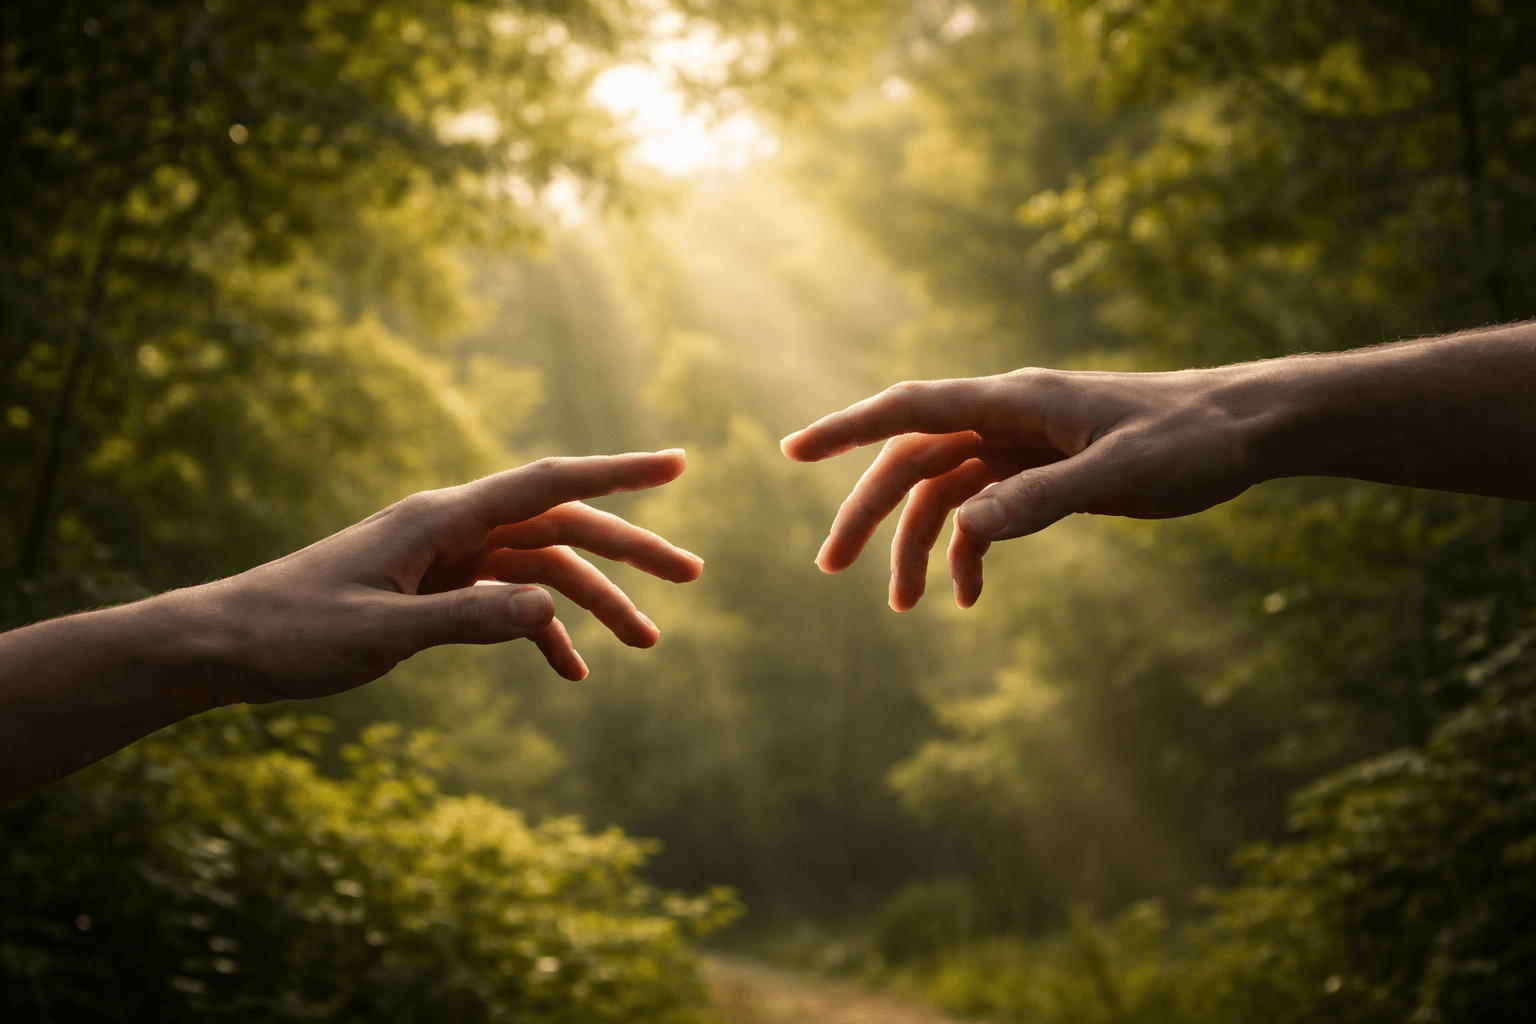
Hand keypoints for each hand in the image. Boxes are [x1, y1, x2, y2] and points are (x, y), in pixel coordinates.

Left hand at [205, 450, 702, 701]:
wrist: (229, 644)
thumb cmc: (294, 632)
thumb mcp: (382, 632)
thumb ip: (468, 620)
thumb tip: (548, 609)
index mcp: (443, 518)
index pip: (548, 482)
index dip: (619, 471)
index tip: (677, 464)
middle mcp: (455, 528)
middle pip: (563, 525)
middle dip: (630, 549)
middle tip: (692, 574)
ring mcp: (449, 558)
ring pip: (544, 566)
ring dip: (596, 601)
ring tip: (648, 642)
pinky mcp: (437, 590)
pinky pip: (509, 602)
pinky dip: (543, 632)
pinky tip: (570, 673)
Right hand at [781, 369, 1253, 609]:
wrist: (1245, 429)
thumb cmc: (1190, 439)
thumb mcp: (1120, 472)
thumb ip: (1041, 499)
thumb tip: (965, 528)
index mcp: (1015, 400)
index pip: (912, 408)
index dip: (848, 428)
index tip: (793, 450)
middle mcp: (1006, 418)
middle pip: (912, 459)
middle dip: (869, 512)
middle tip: (829, 566)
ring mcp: (1021, 446)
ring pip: (943, 491)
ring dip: (917, 545)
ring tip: (903, 607)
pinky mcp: (1042, 472)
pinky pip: (984, 512)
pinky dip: (969, 553)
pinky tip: (969, 597)